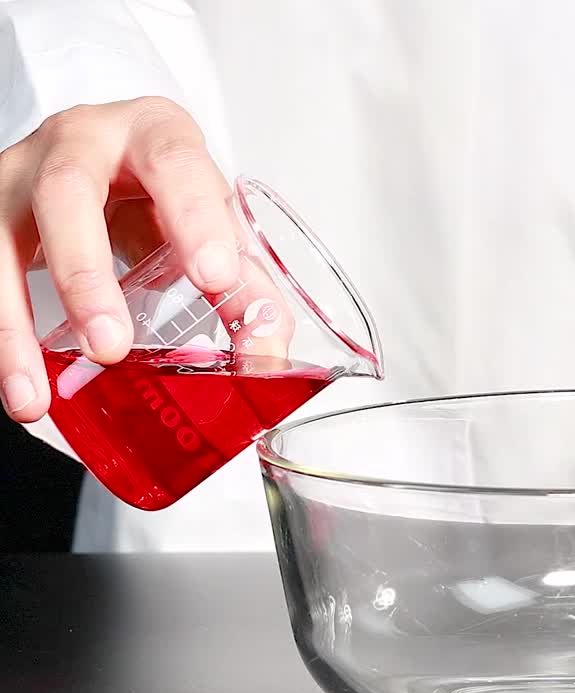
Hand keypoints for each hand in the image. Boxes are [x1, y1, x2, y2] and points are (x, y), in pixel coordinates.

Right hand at [0, 97, 236, 421]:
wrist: (105, 160)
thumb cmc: (160, 191)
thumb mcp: (209, 223)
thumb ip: (246, 288)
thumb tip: (265, 359)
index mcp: (153, 134)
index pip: (176, 163)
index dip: (195, 219)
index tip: (216, 278)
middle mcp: (77, 143)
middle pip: (67, 194)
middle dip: (85, 274)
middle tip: (110, 345)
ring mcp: (18, 177)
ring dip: (14, 324)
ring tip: (35, 391)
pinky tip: (14, 380)